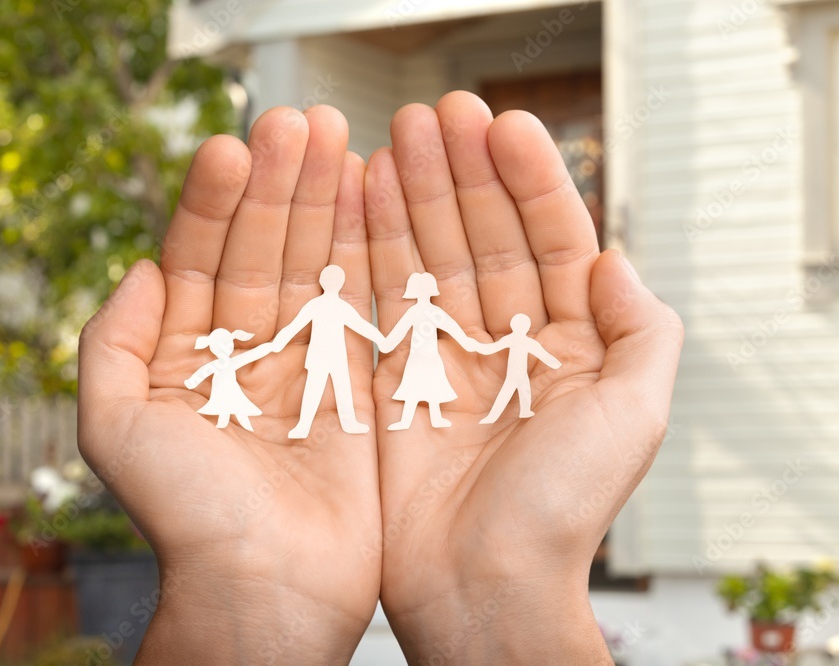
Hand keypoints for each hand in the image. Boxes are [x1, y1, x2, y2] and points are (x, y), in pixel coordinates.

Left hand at [79, 105, 380, 662]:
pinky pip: (360, 302)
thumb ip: (112, 341)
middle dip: (278, 183)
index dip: (214, 200)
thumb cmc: (187, 518)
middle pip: (261, 247)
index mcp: (186, 353)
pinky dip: (365, 250)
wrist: (268, 588)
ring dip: (322, 200)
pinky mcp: (355, 381)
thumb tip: (141, 266)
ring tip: (337, 136)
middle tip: (300, 120)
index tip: (235, 146)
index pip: (200, 256)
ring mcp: (303, 361)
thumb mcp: (115, 426)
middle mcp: (243, 349)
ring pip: (312, 263)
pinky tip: (371, 198)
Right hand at [365, 92, 682, 662]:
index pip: (553, 239)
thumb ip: (642, 330)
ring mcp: (448, 357)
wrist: (481, 584)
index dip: (530, 179)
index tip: (501, 122)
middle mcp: (510, 342)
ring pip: (431, 256)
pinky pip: (384, 299)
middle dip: (462, 172)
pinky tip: (363, 198)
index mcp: (571, 344)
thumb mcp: (635, 415)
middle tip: (434, 112)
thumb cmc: (562, 510)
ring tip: (393, 137)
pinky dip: (372, 247)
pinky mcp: (395, 379)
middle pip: (485, 236)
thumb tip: (615, 255)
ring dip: (414, 195)